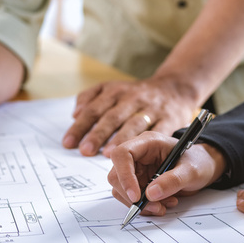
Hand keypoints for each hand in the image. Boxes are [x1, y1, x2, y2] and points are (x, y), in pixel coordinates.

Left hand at [62, 77, 196, 156]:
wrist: (175, 88)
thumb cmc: (137, 94)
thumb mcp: (113, 88)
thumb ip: (91, 98)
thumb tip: (75, 114)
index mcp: (115, 91)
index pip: (94, 109)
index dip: (80, 126)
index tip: (68, 143)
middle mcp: (132, 98)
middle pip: (112, 116)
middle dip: (97, 134)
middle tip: (85, 150)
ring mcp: (151, 108)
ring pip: (134, 123)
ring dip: (120, 139)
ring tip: (108, 154)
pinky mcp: (169, 119)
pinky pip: (158, 130)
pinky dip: (147, 140)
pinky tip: (138, 152)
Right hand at [108, 132, 226, 215]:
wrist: (204, 167)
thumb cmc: (199, 162)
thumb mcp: (191, 170)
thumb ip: (173, 180)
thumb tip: (150, 194)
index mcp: (147, 143)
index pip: (122, 154)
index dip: (124, 175)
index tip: (136, 196)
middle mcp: (137, 155)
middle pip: (117, 175)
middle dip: (132, 196)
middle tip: (154, 207)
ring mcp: (136, 169)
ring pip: (121, 190)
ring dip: (139, 204)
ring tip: (162, 206)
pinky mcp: (138, 182)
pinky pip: (130, 198)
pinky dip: (144, 206)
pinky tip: (162, 204)